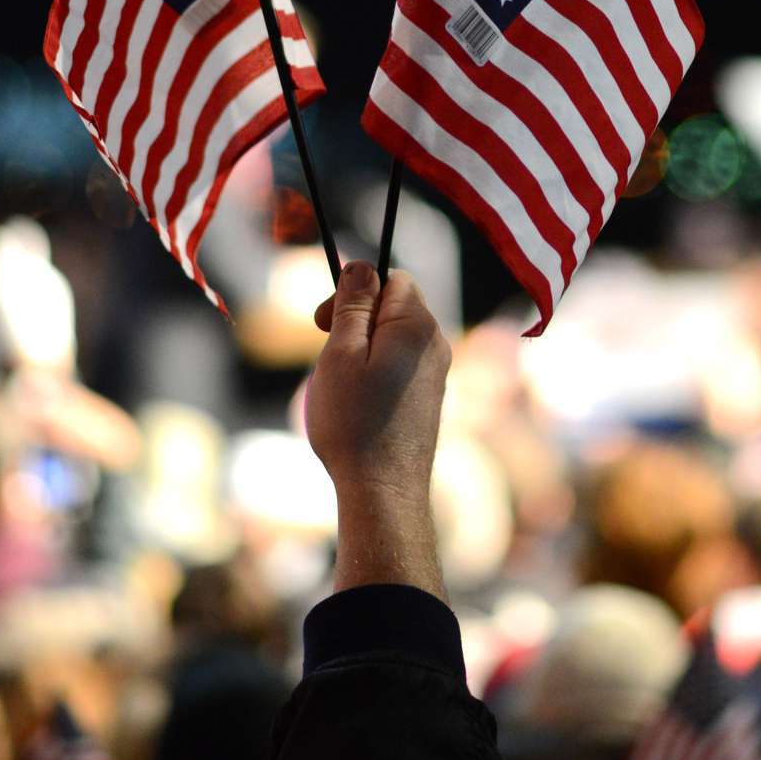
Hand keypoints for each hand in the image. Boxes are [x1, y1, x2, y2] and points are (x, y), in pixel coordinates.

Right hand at [305, 261, 450, 598]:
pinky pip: (399, 367)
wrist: (384, 493)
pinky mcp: (430, 400)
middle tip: (326, 354)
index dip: (354, 290)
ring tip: (339, 387)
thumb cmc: (355, 423)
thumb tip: (362, 266)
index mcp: (417, 326)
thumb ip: (352, 305)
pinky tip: (357, 407)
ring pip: (394, 339)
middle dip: (356, 321)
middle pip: (394, 307)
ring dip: (362, 350)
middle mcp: (437, 345)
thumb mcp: (340, 354)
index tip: (322, 321)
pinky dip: (374, 374)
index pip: (391, 277)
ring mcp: (437, 375)